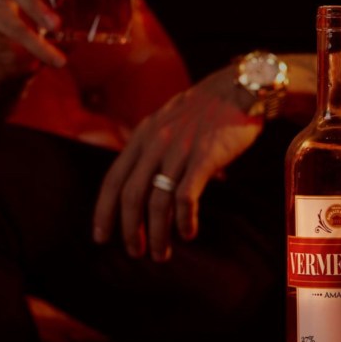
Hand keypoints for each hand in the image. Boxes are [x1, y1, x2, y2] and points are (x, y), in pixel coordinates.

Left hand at [92, 68, 262, 261]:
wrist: (240, 88)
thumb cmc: (206, 110)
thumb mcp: (167, 121)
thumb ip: (152, 146)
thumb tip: (143, 183)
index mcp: (143, 135)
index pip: (113, 179)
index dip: (103, 211)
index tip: (101, 237)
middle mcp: (156, 142)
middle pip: (131, 195)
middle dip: (129, 230)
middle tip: (135, 253)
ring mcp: (180, 149)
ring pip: (157, 201)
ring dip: (157, 234)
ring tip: (160, 254)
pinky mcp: (205, 157)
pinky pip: (186, 196)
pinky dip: (183, 221)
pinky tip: (187, 233)